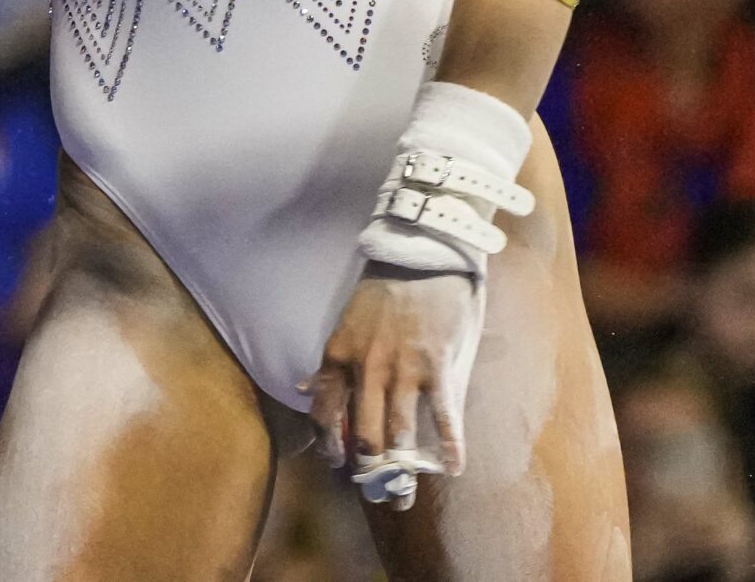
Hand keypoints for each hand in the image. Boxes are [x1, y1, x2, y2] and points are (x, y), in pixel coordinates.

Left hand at [304, 267, 483, 508]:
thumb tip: (301, 388)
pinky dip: (451, 447)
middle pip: (362, 434)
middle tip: (376, 489)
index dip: (330, 446)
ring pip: (398, 433)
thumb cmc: (381, 295)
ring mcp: (402, 371)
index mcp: (338, 358)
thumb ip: (328, 364)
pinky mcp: (436, 368)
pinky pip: (444, 417)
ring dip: (403, 469)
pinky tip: (453, 468)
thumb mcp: (344, 326)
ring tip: (406, 492)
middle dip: (369, 470)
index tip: (337, 464)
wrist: (419, 261)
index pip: (324, 414)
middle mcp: (366, 370)